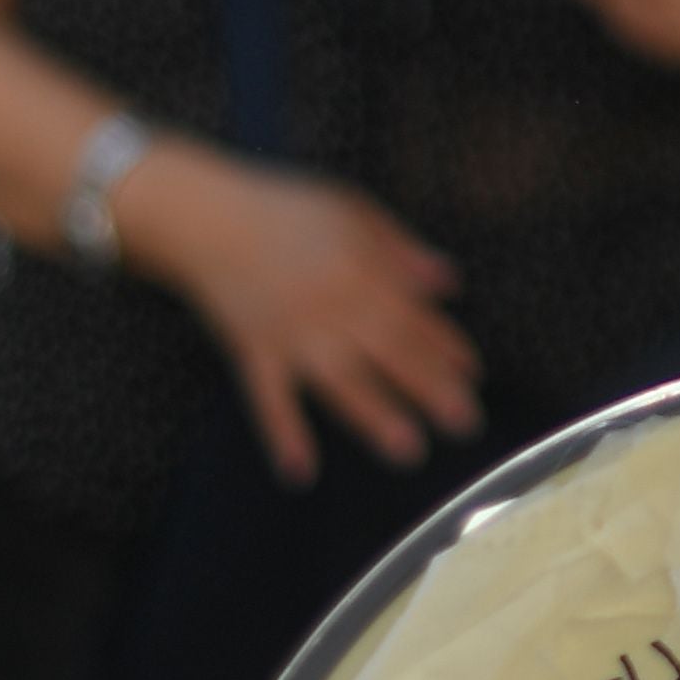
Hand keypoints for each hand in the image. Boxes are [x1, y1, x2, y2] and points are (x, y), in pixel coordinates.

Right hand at [150, 153, 478, 483]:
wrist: (207, 215)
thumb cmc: (284, 207)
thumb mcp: (353, 211)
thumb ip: (400, 249)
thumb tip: (448, 283)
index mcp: (363, 271)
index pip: (415, 316)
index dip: (446, 346)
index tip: (472, 374)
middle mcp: (335, 307)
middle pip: (391, 353)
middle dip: (431, 389)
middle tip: (466, 424)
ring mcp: (293, 333)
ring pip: (342, 381)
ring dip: (376, 416)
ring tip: (409, 450)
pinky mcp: (253, 351)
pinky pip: (269, 399)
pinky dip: (283, 434)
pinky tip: (300, 472)